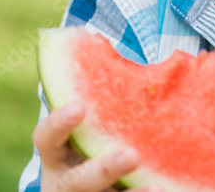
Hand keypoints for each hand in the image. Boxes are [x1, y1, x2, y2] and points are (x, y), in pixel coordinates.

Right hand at [33, 102, 161, 191]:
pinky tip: (168, 188)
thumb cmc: (84, 143)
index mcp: (55, 154)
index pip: (46, 138)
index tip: (79, 107)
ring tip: (158, 186)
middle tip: (131, 155)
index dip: (59, 123)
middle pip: (79, 181)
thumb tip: (96, 37)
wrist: (78, 191)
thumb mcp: (82, 128)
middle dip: (105, 169)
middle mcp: (65, 182)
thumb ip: (91, 98)